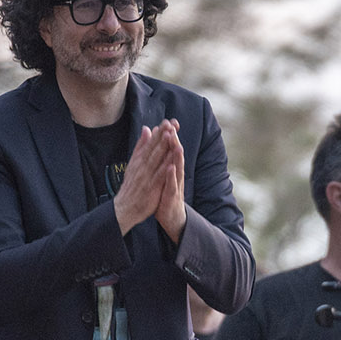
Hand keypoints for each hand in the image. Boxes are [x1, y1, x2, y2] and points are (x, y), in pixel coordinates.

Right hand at [114, 123, 177, 233]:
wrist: (124, 207)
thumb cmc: (131, 186)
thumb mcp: (133, 163)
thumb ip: (141, 146)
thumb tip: (147, 129)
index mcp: (139, 159)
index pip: (150, 143)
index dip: (160, 132)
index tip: (168, 121)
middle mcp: (142, 166)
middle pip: (154, 148)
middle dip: (163, 135)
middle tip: (171, 123)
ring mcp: (146, 176)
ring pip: (156, 160)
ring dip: (163, 147)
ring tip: (170, 135)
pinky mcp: (150, 188)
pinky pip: (159, 177)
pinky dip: (164, 169)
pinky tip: (171, 162)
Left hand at [154, 120, 187, 240]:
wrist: (172, 217)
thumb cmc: (166, 194)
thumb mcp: (164, 175)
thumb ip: (164, 160)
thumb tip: (163, 147)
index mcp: (172, 169)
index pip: (171, 150)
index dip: (170, 136)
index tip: (167, 122)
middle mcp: (176, 175)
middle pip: (176, 156)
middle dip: (174, 142)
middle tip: (172, 128)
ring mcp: (176, 185)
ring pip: (177, 168)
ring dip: (176, 157)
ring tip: (176, 144)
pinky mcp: (172, 196)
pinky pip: (172, 185)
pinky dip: (172, 176)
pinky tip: (170, 168)